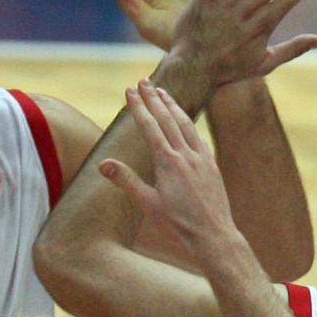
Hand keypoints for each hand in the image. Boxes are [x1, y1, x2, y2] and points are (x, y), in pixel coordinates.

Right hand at [99, 82, 235, 256]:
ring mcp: (201, 158)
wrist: (214, 235)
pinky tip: (184, 120)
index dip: (139, 107)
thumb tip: (103, 164)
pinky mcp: (211, 165)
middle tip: (143, 81)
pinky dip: (188, 122)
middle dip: (153, 98)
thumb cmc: (178, 224)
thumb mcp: (148, 205)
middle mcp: (186, 155)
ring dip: (172, 105)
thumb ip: (126, 181)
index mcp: (167, 162)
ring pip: (185, 123)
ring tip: (162, 92)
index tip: (130, 90)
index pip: (150, 126)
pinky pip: (198, 136)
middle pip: (167, 118)